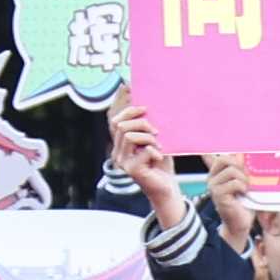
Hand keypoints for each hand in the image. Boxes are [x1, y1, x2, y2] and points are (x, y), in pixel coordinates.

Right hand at [106, 89, 178, 216]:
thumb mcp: (155, 138)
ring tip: (159, 143)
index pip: (113, 118)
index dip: (121, 103)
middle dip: (138, 119)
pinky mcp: (132, 170)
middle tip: (155, 126)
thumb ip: (147, 123)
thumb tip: (148, 101)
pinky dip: (154, 150)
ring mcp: (122, 162)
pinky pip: (142, 151)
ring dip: (147, 136)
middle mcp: (116, 151)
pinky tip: (160, 156)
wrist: (167, 189)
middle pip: (119, 124)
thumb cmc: (162, 162)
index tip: (133, 91)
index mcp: (119, 142)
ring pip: (129, 136)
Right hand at [204, 154, 253, 251]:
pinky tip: (243, 193)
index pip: (213, 156)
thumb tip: (240, 152)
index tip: (224, 154)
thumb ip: (241, 167)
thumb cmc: (244, 201)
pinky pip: (234, 182)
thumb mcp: (244, 180)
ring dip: (244, 178)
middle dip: (239, 165)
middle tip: (246, 176)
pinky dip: (243, 187)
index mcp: (216, 172)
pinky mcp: (218, 195)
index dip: (219, 152)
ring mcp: (213, 186)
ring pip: (231, 170)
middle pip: (224, 158)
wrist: (241, 222)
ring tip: (246, 187)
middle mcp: (212, 178)